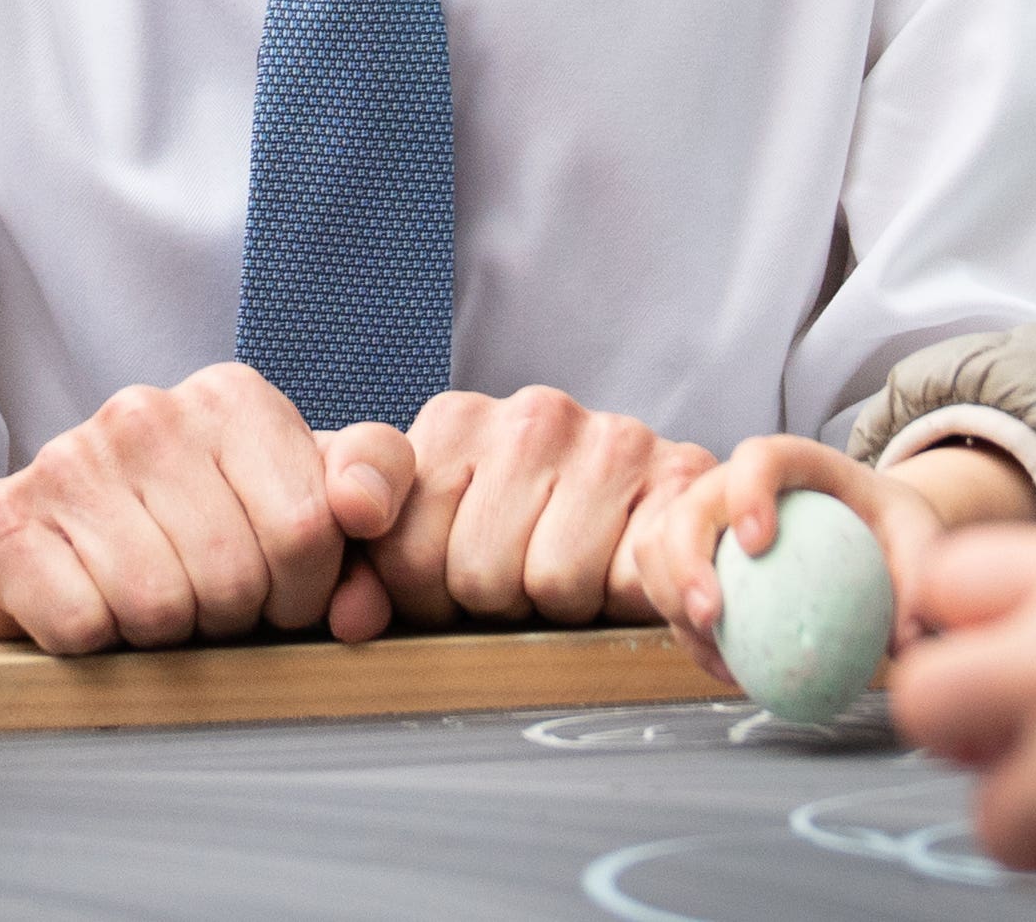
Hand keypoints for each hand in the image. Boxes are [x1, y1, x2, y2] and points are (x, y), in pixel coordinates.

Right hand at [0, 362, 413, 653]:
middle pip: (235, 575)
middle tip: (207, 611)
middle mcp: (147, 410)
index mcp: (232, 399)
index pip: (310, 527)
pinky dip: (96, 648)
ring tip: (152, 612)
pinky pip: (82, 625)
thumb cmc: (200, 542)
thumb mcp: (300, 515)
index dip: (304, 595)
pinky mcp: (3, 517)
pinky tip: (94, 614)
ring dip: (163, 639)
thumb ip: (371, 518)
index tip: (279, 596)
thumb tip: (361, 569)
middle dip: (232, 622)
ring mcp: (69, 457)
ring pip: (158, 606)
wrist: (61, 560)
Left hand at [365, 388, 712, 631]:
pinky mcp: (685, 476)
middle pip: (476, 576)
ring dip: (567, 608)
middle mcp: (533, 414)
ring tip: (578, 578)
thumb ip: (376, 562)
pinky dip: (636, 604)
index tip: (446, 592)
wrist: (660, 502)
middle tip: (526, 585)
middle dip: (499, 605)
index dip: (426, 598)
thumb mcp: (434, 529)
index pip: (404, 551)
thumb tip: (350, 620)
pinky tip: (630, 587)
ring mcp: (613, 439)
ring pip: (554, 583)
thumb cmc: (530, 528)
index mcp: (455, 421)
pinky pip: (635, 579)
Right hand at [634, 435, 1027, 679]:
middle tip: (711, 616)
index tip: (759, 543)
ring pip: (658, 547)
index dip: (747, 490)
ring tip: (713, 648)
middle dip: (684, 558)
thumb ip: (920, 578)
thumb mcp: (920, 542)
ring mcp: (709, 526)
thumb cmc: (892, 530)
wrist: (868, 537)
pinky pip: (670, 596)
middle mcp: (736, 486)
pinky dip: (688, 634)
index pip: (759, 458)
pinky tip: (727, 668)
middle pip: (690, 505)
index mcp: (794, 463)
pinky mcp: (698, 566)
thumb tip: (912, 638)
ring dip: (670, 597)